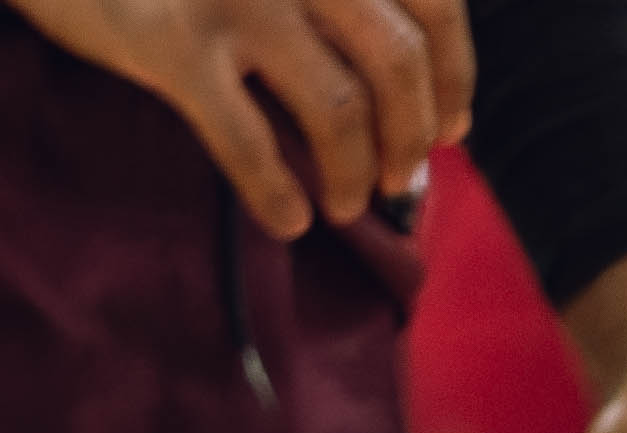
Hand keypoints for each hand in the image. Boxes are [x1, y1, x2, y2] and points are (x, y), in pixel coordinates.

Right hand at [0, 0, 465, 231]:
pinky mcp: (172, 44)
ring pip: (340, 110)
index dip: (454, 76)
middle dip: (410, 137)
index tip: (451, 128)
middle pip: (399, 64)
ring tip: (345, 204)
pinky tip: (286, 218)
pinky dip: (276, 193)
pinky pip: (250, 142)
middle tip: (396, 177)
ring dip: (354, 174)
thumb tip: (409, 87)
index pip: (435, 3)